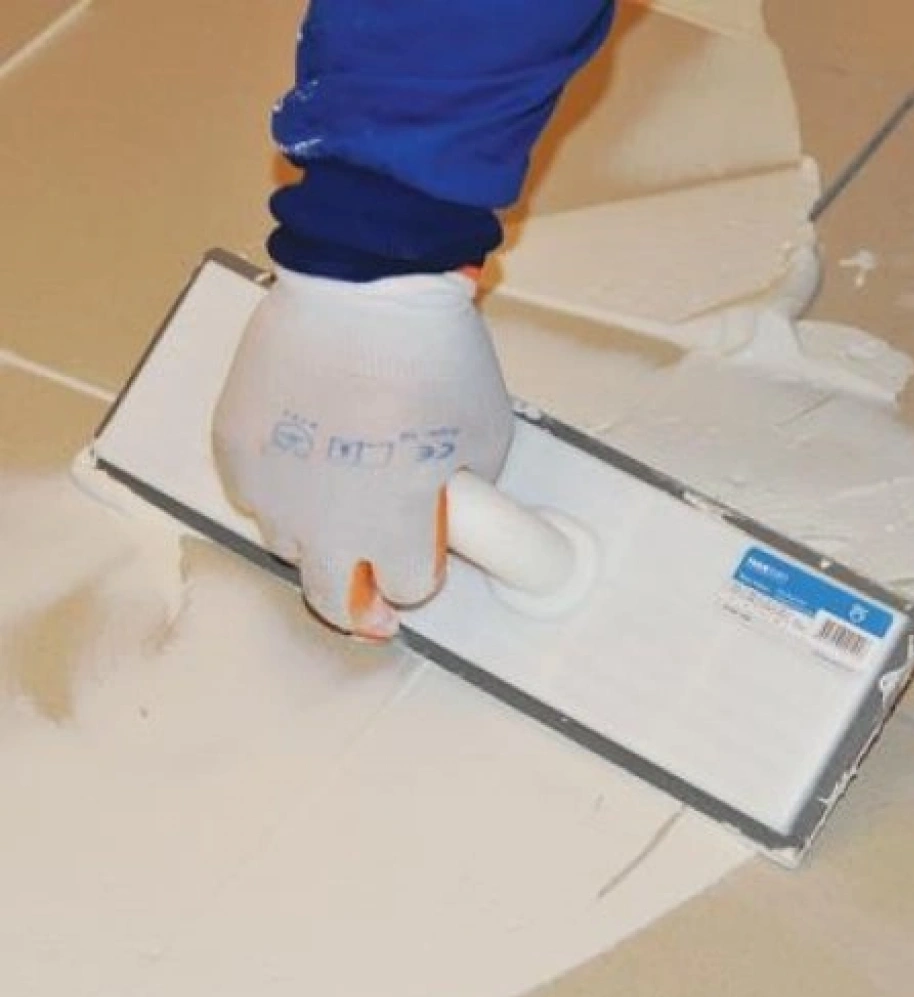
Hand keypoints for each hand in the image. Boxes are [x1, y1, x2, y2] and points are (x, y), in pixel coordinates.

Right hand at [211, 267, 513, 638]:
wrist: (365, 287)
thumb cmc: (432, 356)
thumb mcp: (486, 436)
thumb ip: (463, 491)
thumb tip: (445, 506)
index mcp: (394, 529)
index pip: (405, 589)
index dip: (418, 572)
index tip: (422, 552)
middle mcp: (326, 525)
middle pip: (332, 601)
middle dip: (357, 598)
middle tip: (369, 583)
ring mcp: (272, 490)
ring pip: (287, 545)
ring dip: (316, 535)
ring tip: (336, 491)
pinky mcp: (235, 449)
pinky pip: (253, 493)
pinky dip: (277, 486)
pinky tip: (301, 452)